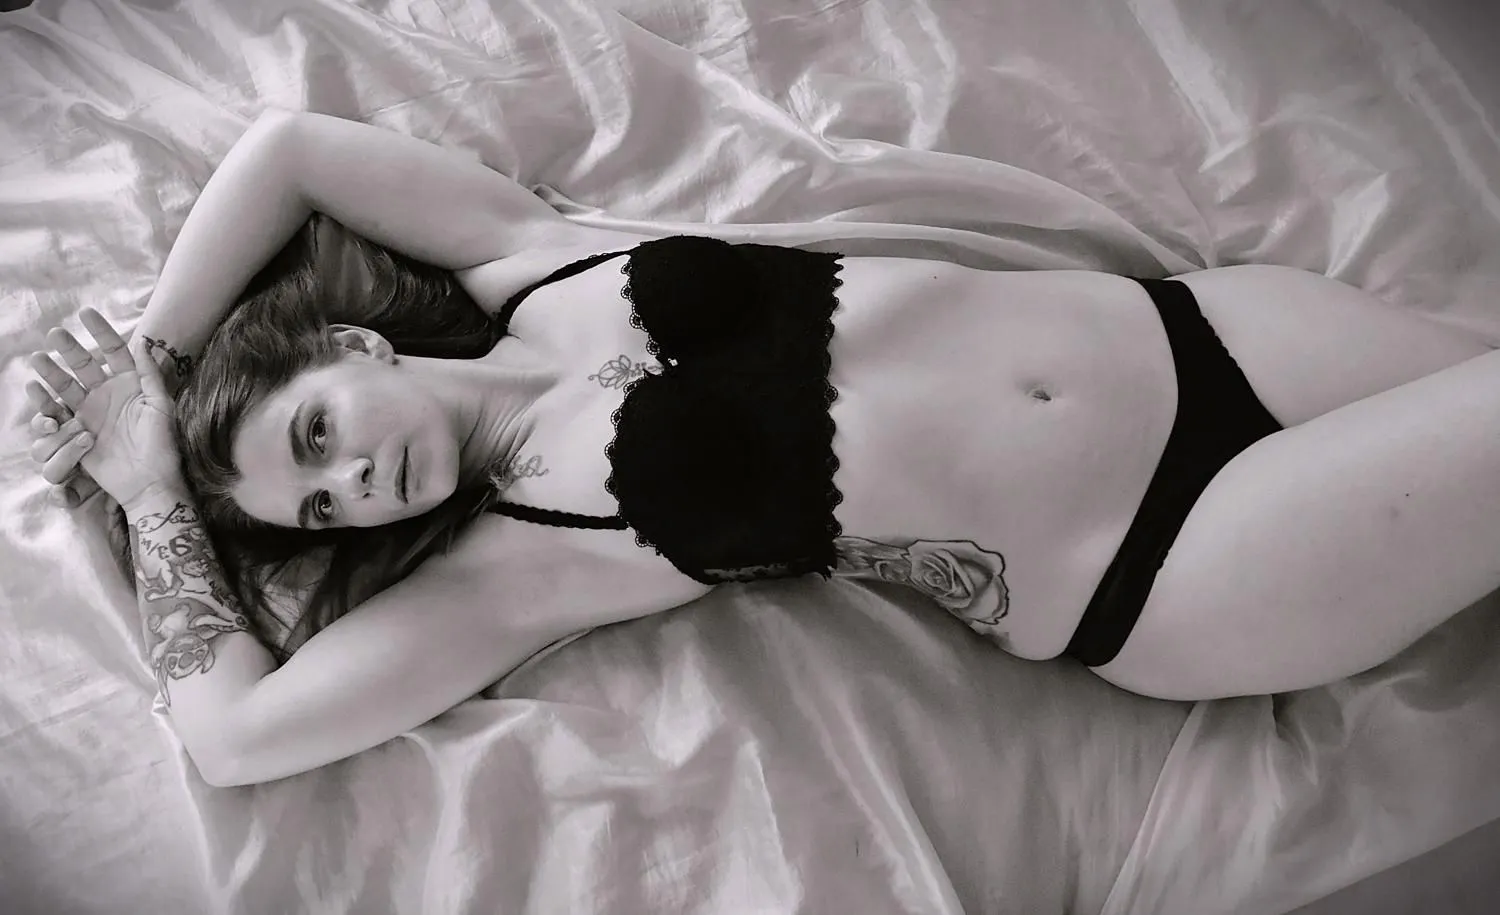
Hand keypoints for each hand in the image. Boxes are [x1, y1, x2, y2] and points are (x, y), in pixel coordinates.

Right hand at [29, 310, 182, 511]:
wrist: (150, 481)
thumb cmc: (161, 444)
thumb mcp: (160, 406)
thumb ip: (150, 375)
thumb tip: (143, 342)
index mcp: (130, 384)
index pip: (114, 352)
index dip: (101, 331)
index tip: (85, 312)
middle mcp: (107, 394)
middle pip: (83, 365)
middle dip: (69, 349)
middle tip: (54, 334)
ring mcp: (90, 412)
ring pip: (65, 386)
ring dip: (51, 372)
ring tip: (39, 360)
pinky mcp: (76, 431)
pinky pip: (57, 414)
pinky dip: (45, 402)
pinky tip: (37, 390)